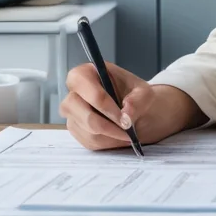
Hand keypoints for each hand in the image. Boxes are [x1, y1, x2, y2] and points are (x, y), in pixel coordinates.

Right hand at [60, 61, 200, 149]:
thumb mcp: (144, 92)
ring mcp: (72, 114)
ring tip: (127, 133)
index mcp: (85, 74)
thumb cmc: (134, 95)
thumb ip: (138, 100)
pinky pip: (89, 141)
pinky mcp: (76, 129)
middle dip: (107, 125)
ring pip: (87, 130)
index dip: (105, 106)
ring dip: (110, 135)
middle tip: (127, 130)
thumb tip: (126, 115)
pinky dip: (107, 141)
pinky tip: (118, 135)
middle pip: (82, 113)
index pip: (87, 89)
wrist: (134, 109)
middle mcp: (72, 93)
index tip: (123, 118)